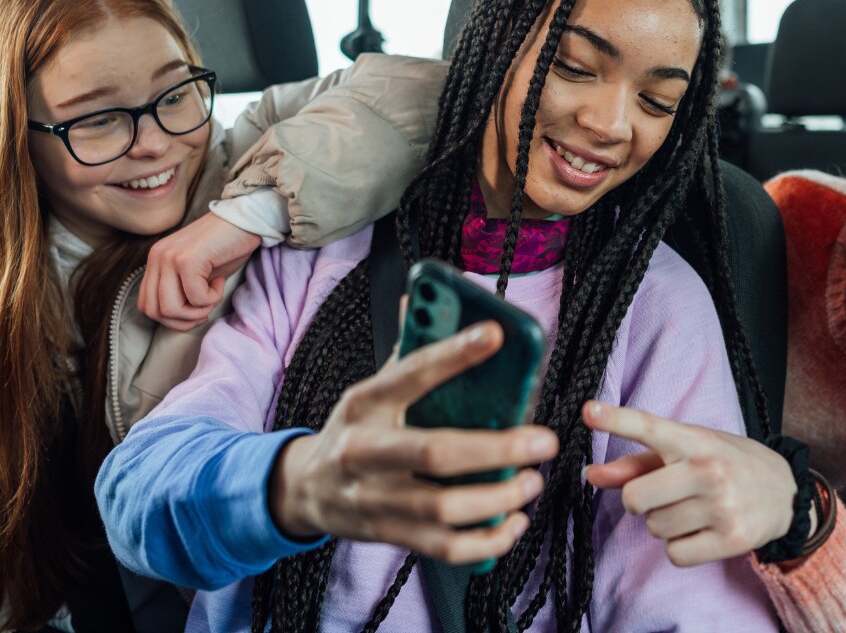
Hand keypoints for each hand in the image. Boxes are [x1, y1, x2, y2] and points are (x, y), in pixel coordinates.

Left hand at [139, 213, 261, 330]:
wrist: (245, 220)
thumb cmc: (225, 247)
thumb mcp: (195, 273)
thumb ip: (179, 291)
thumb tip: (178, 319)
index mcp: (156, 261)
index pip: (146, 305)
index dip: (171, 319)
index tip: (195, 310)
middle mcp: (157, 258)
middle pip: (154, 312)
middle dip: (183, 320)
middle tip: (205, 308)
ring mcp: (169, 258)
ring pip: (170, 309)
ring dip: (197, 312)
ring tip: (213, 295)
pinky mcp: (187, 259)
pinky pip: (196, 297)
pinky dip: (212, 298)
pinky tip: (220, 281)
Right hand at [270, 322, 559, 564]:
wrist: (303, 490)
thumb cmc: (353, 430)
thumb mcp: (370, 389)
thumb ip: (406, 352)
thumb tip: (423, 299)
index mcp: (364, 403)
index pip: (410, 374)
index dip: (454, 354)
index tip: (496, 335)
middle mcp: (363, 451)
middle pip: (434, 452)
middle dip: (498, 448)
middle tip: (543, 442)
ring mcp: (373, 499)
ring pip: (443, 507)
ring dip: (498, 498)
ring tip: (531, 481)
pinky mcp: (387, 535)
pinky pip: (443, 547)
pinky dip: (486, 541)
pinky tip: (512, 521)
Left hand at [582, 400, 794, 566]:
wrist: (787, 492)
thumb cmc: (727, 464)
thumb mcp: (689, 450)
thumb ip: (637, 462)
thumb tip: (591, 475)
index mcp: (696, 440)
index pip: (649, 427)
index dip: (617, 419)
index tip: (589, 411)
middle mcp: (709, 470)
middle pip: (636, 498)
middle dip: (639, 501)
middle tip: (663, 494)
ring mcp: (722, 506)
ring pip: (655, 527)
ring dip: (663, 524)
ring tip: (692, 510)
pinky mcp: (732, 539)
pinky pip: (675, 553)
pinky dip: (680, 547)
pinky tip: (702, 531)